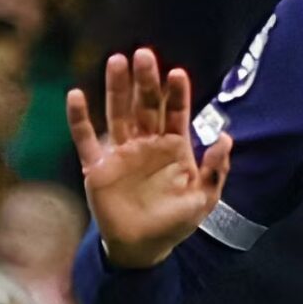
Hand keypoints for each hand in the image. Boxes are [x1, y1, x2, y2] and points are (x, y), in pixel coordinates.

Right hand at [69, 48, 232, 269]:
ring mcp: (121, 153)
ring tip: (117, 61)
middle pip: (145, 105)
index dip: (176, 94)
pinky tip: (76, 96)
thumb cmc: (174, 222)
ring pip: (118, 114)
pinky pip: (86, 140)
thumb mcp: (202, 199)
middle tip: (145, 54)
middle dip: (146, 81)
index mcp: (174, 148)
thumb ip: (215, 170)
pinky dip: (80, 119)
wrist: (143, 248)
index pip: (176, 113)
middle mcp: (147, 143)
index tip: (176, 73)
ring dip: (117, 88)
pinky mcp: (97, 167)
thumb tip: (226, 138)